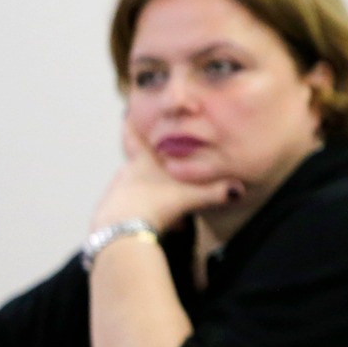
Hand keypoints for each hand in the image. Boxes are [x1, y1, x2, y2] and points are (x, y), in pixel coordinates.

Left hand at [91, 117, 243, 232]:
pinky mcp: (109, 214)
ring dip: (143, 194)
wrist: (124, 230)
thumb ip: (214, 192)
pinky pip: (126, 210)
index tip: (124, 116)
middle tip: (157, 170)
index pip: (134, 140)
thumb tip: (238, 189)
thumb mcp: (190, 197)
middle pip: (133, 165)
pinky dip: (137, 214)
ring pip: (130, 189)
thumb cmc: (154, 204)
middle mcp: (125, 175)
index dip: (131, 128)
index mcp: (141, 163)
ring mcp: (114, 194)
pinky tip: (151, 225)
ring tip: (160, 205)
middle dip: (144, 167)